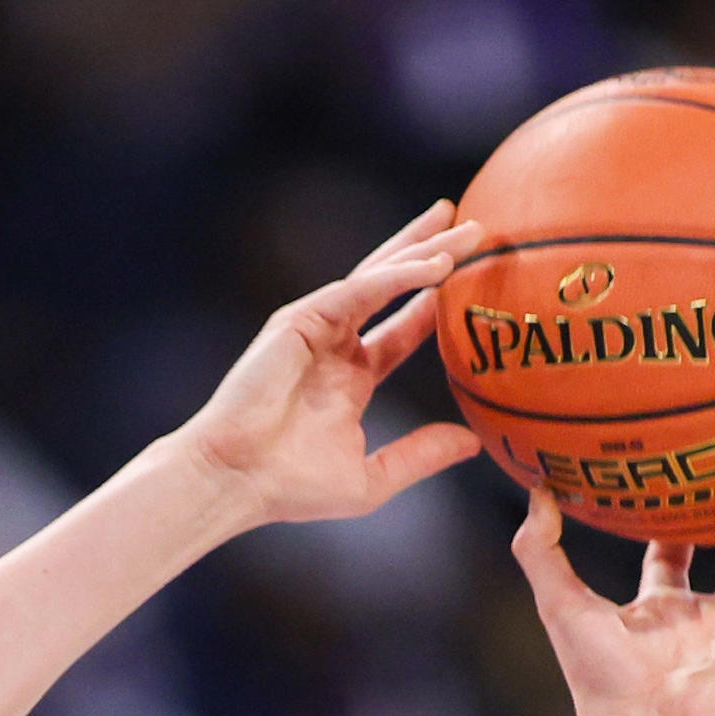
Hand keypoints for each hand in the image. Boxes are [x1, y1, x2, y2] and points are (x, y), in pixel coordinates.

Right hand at [174, 202, 486, 525]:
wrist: (237, 480)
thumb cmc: (290, 487)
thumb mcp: (373, 478)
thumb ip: (421, 456)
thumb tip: (474, 442)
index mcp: (350, 377)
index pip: (403, 329)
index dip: (435, 303)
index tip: (475, 282)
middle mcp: (335, 345)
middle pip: (394, 286)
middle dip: (434, 253)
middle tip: (478, 228)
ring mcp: (318, 327)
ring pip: (380, 276)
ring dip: (423, 249)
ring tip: (467, 229)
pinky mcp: (301, 320)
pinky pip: (359, 289)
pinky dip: (398, 275)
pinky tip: (435, 266)